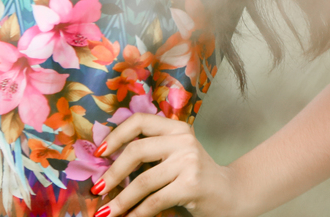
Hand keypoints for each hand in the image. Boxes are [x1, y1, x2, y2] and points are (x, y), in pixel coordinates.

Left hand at [94, 114, 244, 216]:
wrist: (232, 193)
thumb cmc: (196, 177)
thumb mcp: (177, 155)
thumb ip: (153, 152)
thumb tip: (107, 164)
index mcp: (177, 128)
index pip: (140, 121)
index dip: (116, 135)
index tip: (99, 153)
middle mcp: (183, 140)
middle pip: (136, 151)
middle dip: (112, 173)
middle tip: (98, 190)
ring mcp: (189, 161)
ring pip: (143, 181)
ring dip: (120, 200)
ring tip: (105, 212)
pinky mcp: (191, 184)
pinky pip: (155, 201)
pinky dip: (137, 213)